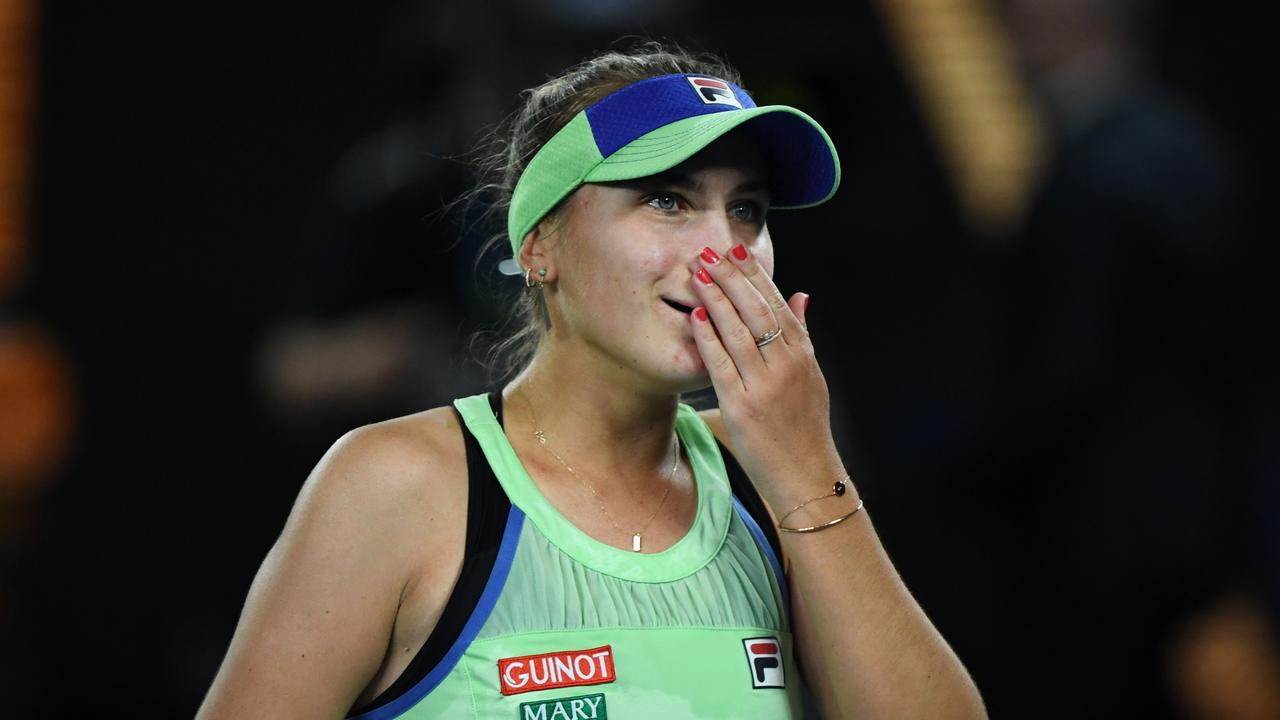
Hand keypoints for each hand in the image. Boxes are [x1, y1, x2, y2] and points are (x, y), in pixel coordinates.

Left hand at [688, 243, 844, 507]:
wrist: (807, 476)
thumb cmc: (805, 427)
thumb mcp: (812, 376)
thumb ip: (802, 334)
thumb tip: (801, 295)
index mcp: (802, 355)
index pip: (777, 303)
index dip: (755, 274)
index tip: (735, 250)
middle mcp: (786, 365)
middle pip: (757, 310)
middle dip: (731, 277)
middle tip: (708, 252)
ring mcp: (764, 386)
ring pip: (738, 331)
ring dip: (716, 298)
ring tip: (697, 273)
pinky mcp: (743, 407)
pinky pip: (721, 364)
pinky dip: (708, 337)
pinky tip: (695, 315)